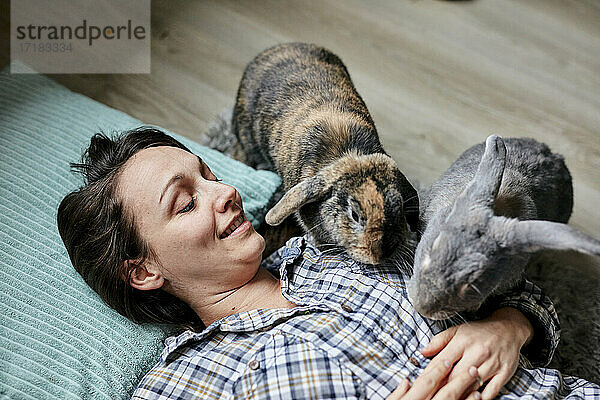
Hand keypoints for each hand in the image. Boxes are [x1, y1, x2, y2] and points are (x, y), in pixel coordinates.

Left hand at [387, 307, 532, 399]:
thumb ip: (439, 341)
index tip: (422, 385)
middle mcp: (477, 352)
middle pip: (456, 376)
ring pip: (473, 385)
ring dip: (461, 394)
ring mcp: (492, 363)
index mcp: (463, 341)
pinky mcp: (505, 372)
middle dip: (443, 388)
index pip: (442, 362)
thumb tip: (423, 352)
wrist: (508, 328)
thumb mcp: (457, 330)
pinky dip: (481, 398)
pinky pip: (492, 390)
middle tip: (434, 396)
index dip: (431, 375)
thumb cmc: (479, 331)